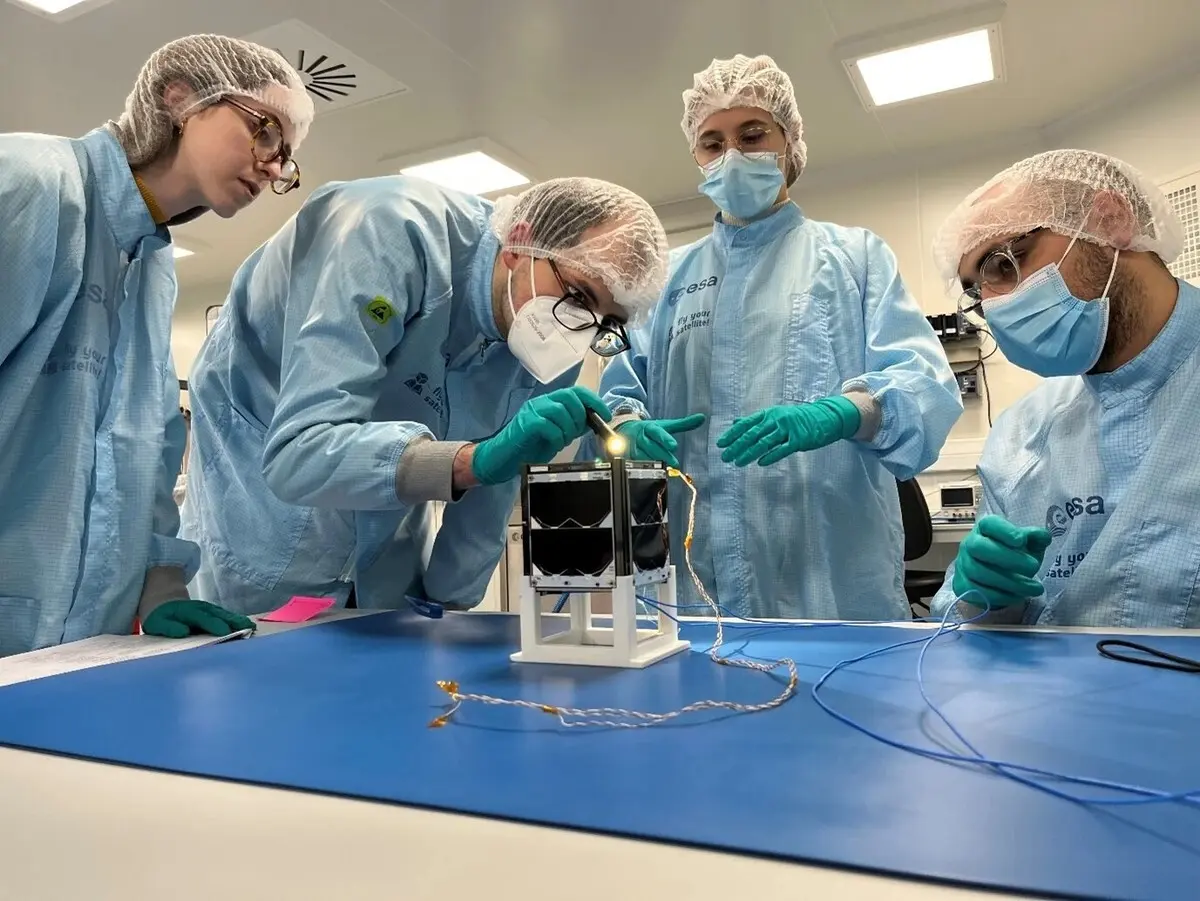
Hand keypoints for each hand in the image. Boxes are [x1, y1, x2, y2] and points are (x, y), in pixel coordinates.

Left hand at [142, 599, 256, 638]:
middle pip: (218, 615)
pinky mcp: (213, 612)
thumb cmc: (159, 616)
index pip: (201, 618)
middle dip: (232, 622)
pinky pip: (225, 616)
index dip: (213, 624)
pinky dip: (236, 620)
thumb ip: (169, 627)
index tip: (224, 632)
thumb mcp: (156, 623)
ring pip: (224, 614)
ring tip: (250, 628)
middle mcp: (200, 608)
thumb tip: (184, 632)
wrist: (162, 600)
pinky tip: (247, 626)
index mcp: (186, 612)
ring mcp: (208, 609)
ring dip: (237, 621)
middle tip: (246, 629)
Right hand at [472, 386, 610, 484]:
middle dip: (580, 417)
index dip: (594, 401)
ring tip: (561, 441)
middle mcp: (540, 402)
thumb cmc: (528, 447)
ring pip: (560, 410)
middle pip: (569, 397)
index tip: (606, 415)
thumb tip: (594, 421)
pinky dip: (556, 437)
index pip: (576, 391)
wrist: (502, 458)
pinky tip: (552, 445)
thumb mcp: (557, 434)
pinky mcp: (525, 424)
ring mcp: (531, 411)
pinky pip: (548, 425)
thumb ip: (572, 425)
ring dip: (567, 429)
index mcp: (549, 402)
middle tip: (575, 433)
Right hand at [617, 413, 705, 467]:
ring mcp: (634, 448)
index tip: (674, 445)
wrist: (627, 431)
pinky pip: (636, 465)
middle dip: (663, 455)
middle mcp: (641, 437)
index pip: (657, 432)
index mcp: (650, 427)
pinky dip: (645, 469)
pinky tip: (654, 473)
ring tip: (666, 469)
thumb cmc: (650, 430)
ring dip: (655, 463)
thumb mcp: (666, 425)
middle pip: (652, 447)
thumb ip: (684, 424)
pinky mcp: (628, 458)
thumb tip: (702, 417)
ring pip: (643, 457)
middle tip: (675, 463)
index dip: (665, 439)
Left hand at [717, 396, 859, 466]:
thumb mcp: (775, 416)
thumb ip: (756, 421)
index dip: (732, 434)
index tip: (721, 444)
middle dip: (737, 446)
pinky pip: (782, 449)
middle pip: (753, 434)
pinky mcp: (799, 439)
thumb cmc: (797, 419)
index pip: (746, 424)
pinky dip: (770, 456)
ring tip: (737, 462)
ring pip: (764, 442)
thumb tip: (735, 423)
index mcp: (769, 414)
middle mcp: (776, 419)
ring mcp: (788, 429)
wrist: (825, 417)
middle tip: (725, 456)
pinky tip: (760, 463)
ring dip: (749, 453)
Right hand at [951, 515, 1052, 607]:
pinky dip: (999, 596)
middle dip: (1008, 558)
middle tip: (1034, 567)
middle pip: (980, 547)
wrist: (995, 576)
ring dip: (1010, 582)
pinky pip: (976, 591)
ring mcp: (963, 564)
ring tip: (1034, 588)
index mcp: (986, 529)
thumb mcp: (1028, 544)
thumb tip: (1043, 536)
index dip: (1004, 531)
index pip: (989, 524)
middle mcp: (970, 544)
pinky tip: (1017, 596)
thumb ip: (1036, 538)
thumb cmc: (1013, 555)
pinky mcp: (961, 584)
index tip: (1021, 540)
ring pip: (979, 572)